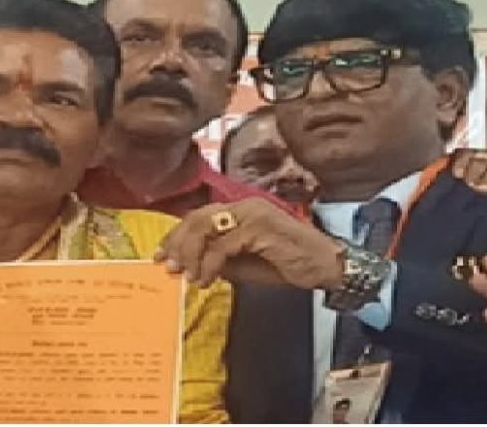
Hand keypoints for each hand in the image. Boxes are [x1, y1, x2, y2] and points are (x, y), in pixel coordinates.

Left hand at [155, 197, 343, 289]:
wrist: (324, 265)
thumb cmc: (287, 263)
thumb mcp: (244, 263)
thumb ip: (219, 259)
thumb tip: (190, 265)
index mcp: (239, 210)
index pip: (198, 217)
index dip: (176, 235)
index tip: (161, 255)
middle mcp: (243, 206)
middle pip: (197, 218)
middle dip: (177, 243)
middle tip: (167, 266)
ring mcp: (252, 213)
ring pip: (206, 227)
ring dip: (190, 254)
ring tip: (184, 275)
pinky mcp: (260, 227)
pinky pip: (224, 245)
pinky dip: (209, 264)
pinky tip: (205, 279)